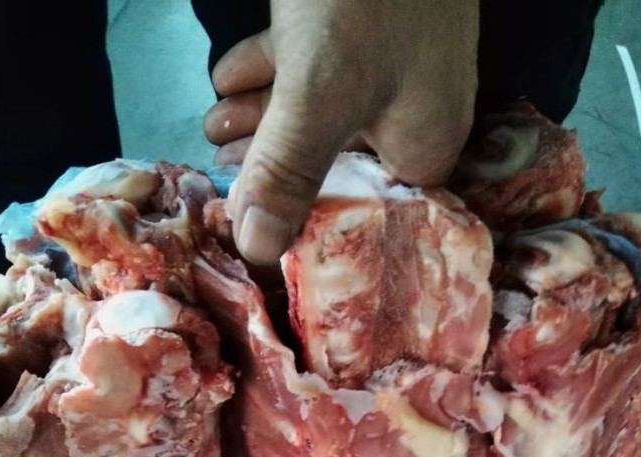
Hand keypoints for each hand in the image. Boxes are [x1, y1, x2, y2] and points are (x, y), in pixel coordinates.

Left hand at [204, 0, 478, 264]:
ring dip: (264, 121)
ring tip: (214, 127)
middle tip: (223, 174)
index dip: (311, 225)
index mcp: (426, 143)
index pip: (367, 212)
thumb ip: (288, 170)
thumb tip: (256, 251)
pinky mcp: (365, 22)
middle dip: (274, 168)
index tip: (259, 232)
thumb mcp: (320, 90)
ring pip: (322, 111)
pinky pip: (318, 63)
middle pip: (338, 163)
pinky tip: (230, 78)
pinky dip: (273, 74)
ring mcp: (392, 64)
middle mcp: (416, 112)